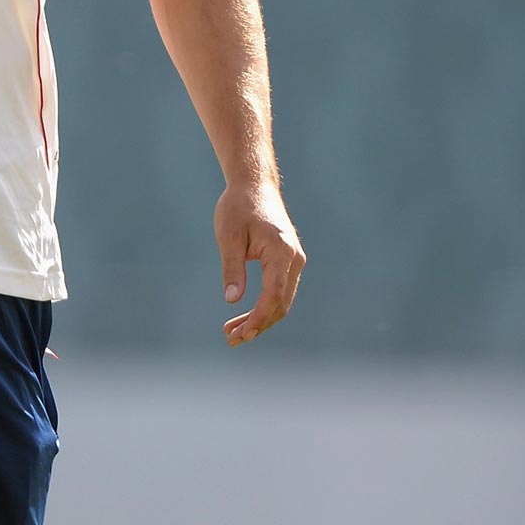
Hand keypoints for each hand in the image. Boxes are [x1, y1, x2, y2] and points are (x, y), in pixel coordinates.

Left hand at [215, 182, 303, 345]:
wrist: (254, 184)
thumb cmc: (238, 206)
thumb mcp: (229, 236)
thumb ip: (232, 268)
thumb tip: (231, 300)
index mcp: (281, 251)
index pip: (273, 295)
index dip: (257, 318)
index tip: (238, 333)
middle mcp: (294, 258)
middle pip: (281, 304)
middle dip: (257, 325)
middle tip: (231, 339)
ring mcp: (294, 260)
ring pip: (282, 300)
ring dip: (260, 318)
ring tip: (232, 332)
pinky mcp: (288, 261)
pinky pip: (280, 291)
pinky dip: (264, 306)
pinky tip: (243, 316)